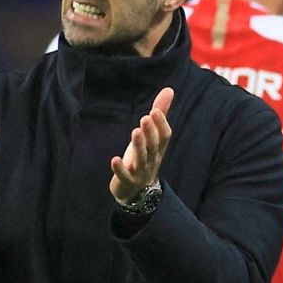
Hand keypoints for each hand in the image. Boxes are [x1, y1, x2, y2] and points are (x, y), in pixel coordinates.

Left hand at [109, 87, 173, 201]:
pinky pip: (125, 175)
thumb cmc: (144, 157)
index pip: (165, 136)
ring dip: (139, 145)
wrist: (138, 192)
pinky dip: (120, 168)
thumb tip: (169, 89)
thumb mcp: (151, 136)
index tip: (155, 110)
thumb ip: (160, 114)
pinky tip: (114, 159)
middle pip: (154, 146)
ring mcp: (140, 172)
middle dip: (150, 132)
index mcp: (158, 149)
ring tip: (135, 131)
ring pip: (142, 159)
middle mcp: (152, 159)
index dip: (161, 124)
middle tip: (145, 117)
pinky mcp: (127, 181)